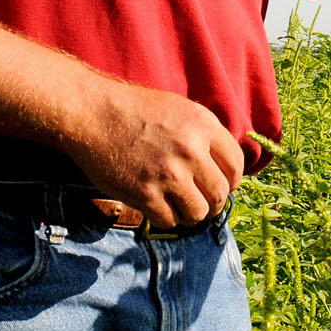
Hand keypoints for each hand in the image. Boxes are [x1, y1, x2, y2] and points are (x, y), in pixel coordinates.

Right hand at [71, 83, 244, 228]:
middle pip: (221, 193)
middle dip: (215, 203)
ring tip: (182, 208)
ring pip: (199, 213)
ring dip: (192, 214)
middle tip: (204, 203)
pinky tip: (160, 208)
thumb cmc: (136, 110)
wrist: (93, 113)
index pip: (236, 165)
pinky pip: (169, 221)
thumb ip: (205, 134)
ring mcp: (168, 174)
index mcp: (203, 126)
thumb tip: (224, 166)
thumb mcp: (180, 109)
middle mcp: (190, 151)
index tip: (222, 185)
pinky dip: (168, 219)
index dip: (232, 180)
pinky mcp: (144, 194)